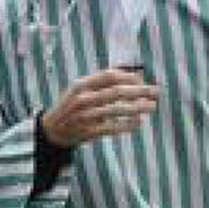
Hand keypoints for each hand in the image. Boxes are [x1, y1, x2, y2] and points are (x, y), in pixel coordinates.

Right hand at [40, 69, 158, 146]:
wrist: (52, 130)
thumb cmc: (73, 106)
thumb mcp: (81, 89)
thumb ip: (102, 82)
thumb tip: (134, 76)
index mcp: (81, 84)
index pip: (110, 76)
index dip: (129, 77)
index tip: (142, 81)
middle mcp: (82, 99)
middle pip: (116, 92)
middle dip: (139, 91)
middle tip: (156, 92)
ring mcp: (85, 116)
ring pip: (117, 110)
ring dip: (137, 108)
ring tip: (152, 106)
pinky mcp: (88, 132)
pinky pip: (113, 128)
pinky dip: (127, 125)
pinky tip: (138, 122)